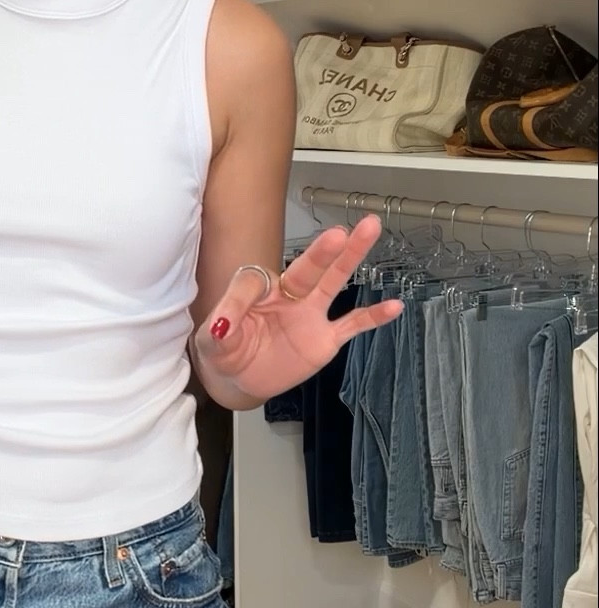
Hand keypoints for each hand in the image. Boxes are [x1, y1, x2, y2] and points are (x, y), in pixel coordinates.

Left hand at [194, 215, 402, 406]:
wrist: (239, 378)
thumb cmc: (225, 348)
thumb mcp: (213, 338)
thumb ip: (222, 325)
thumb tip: (221, 324)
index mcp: (259, 289)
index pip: (255, 280)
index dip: (243, 295)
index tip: (227, 321)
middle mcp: (288, 295)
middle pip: (308, 267)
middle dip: (323, 251)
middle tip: (341, 232)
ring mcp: (309, 315)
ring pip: (333, 282)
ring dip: (350, 258)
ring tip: (369, 229)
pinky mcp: (324, 339)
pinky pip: (351, 325)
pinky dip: (372, 317)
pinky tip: (394, 306)